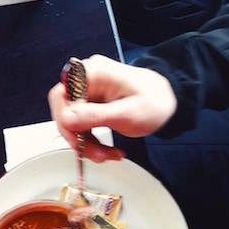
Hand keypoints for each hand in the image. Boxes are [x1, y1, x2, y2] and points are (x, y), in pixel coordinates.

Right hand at [48, 55, 177, 161]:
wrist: (167, 102)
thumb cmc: (154, 101)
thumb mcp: (126, 113)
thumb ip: (95, 116)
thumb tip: (66, 119)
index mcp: (94, 73)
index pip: (61, 96)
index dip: (65, 121)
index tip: (77, 140)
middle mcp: (87, 81)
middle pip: (65, 112)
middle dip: (78, 138)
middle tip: (96, 154)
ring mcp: (89, 94)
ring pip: (72, 125)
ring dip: (86, 145)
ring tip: (107, 155)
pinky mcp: (91, 107)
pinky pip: (82, 128)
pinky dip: (92, 143)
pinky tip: (107, 151)